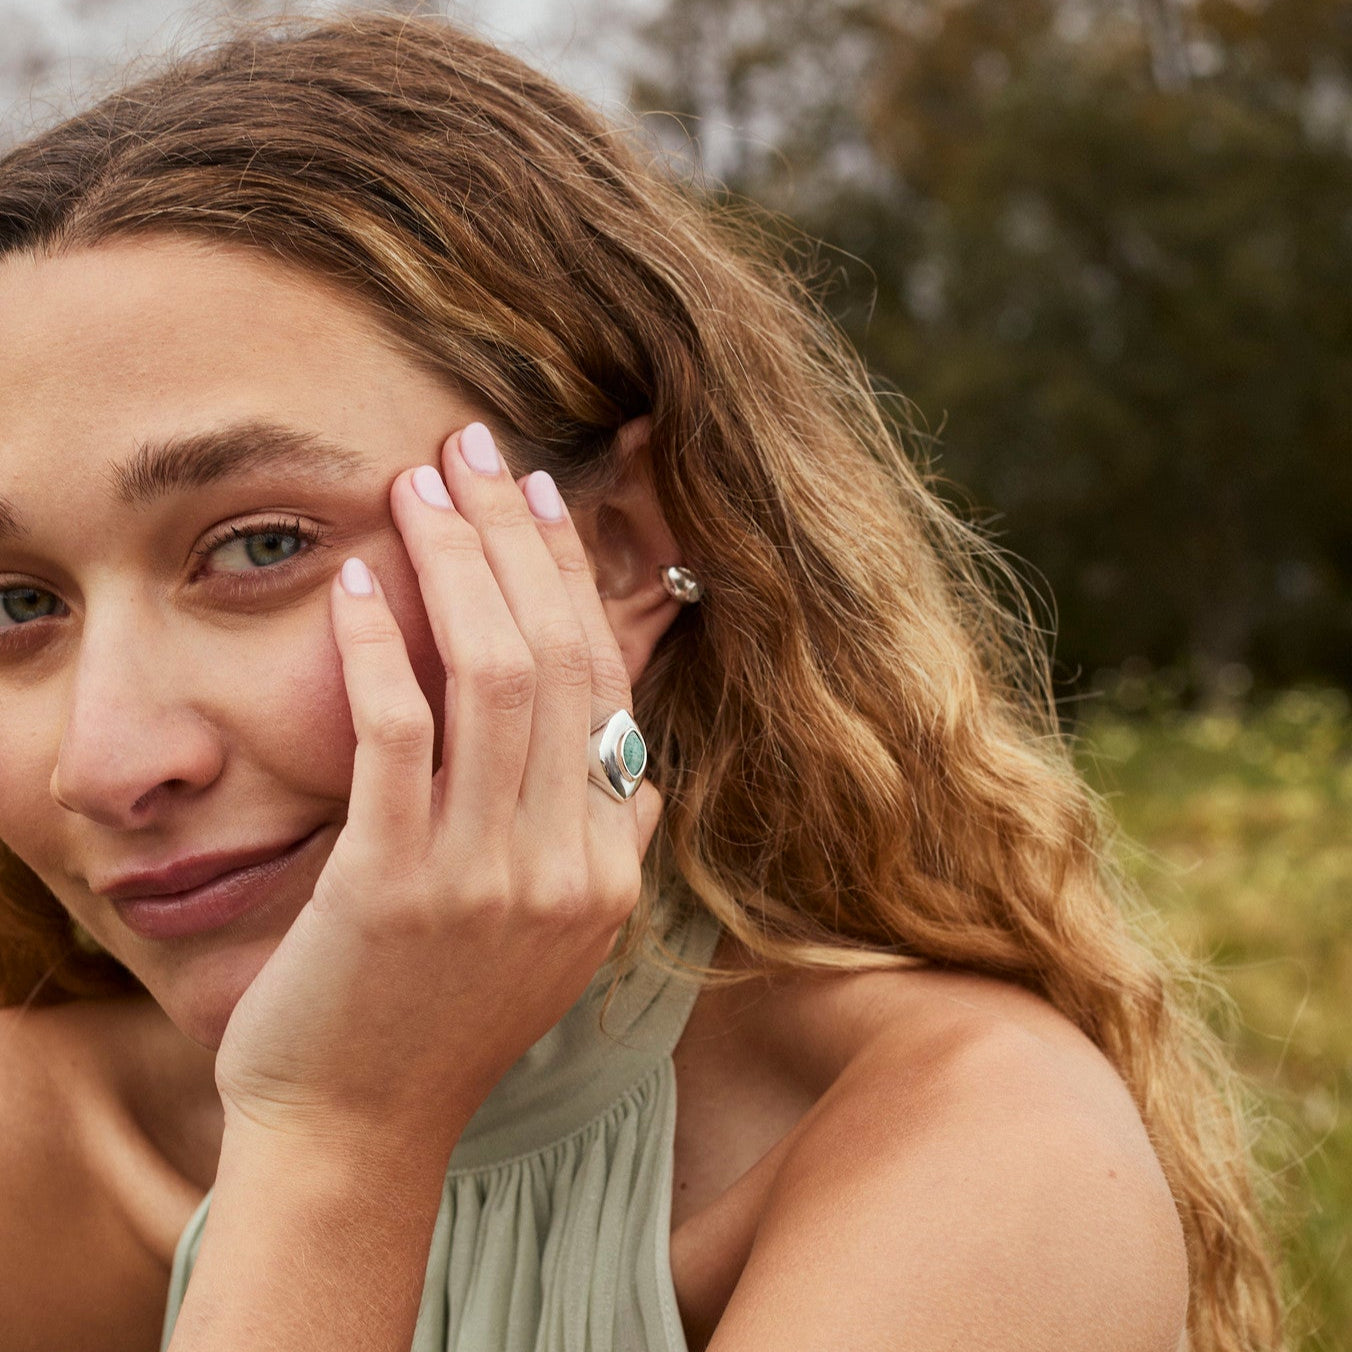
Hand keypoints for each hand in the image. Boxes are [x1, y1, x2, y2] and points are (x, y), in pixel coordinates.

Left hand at [213, 422, 658, 1157]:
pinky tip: (352, 583)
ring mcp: (486, 875)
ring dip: (455, 566)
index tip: (541, 498)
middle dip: (516, 538)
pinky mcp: (396, 885)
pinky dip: (376, 649)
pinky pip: (397, 737)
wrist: (360, 1131)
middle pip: (557, 659)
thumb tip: (639, 763)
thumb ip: (612, 844)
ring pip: (493, 679)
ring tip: (420, 486)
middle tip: (476, 448)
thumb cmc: (443, 1022)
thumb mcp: (561, 940)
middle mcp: (567, 862)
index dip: (573, 579)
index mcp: (611, 865)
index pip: (605, 686)